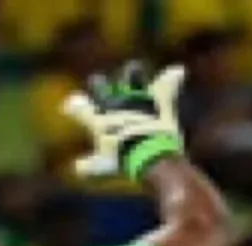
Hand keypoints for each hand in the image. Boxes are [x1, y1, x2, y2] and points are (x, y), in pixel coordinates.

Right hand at [61, 61, 185, 180]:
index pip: (78, 106)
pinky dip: (173, 78)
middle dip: (99, 86)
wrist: (146, 151)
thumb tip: (78, 169)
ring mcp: (136, 98)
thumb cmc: (123, 160)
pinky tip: (179, 71)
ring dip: (132, 74)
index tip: (72, 107)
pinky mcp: (158, 99)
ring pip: (131, 75)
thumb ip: (89, 166)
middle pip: (99, 84)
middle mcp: (114, 103)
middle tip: (101, 87)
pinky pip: (166, 84)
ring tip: (134, 72)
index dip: (74, 107)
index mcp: (97, 118)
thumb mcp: (103, 166)